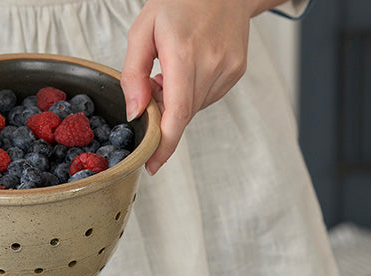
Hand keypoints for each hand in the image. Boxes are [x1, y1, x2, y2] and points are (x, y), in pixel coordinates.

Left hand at [120, 0, 258, 174]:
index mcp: (185, 54)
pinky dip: (193, 92)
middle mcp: (212, 64)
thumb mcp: (143, 29)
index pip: (177, 113)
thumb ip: (133, 74)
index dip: (164, 144)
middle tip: (152, 88)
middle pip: (183, 113)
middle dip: (163, 114)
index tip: (152, 164)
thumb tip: (134, 112)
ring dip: (178, 101)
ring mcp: (229, 69)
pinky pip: (208, 96)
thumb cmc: (180, 2)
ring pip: (195, 107)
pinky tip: (189, 68)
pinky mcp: (237, 71)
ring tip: (171, 69)